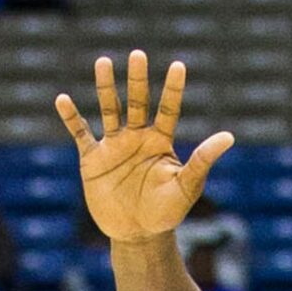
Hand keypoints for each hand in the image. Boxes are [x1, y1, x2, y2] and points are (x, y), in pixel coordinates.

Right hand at [56, 51, 234, 243]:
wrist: (137, 235)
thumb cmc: (166, 213)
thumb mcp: (186, 187)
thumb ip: (203, 160)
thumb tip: (229, 137)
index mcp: (160, 141)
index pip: (168, 109)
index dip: (173, 89)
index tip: (179, 66)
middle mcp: (136, 137)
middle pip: (137, 102)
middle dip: (138, 80)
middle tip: (138, 55)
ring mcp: (113, 146)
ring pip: (110, 109)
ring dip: (106, 87)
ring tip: (104, 62)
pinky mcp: (93, 159)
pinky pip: (80, 133)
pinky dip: (71, 118)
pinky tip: (62, 100)